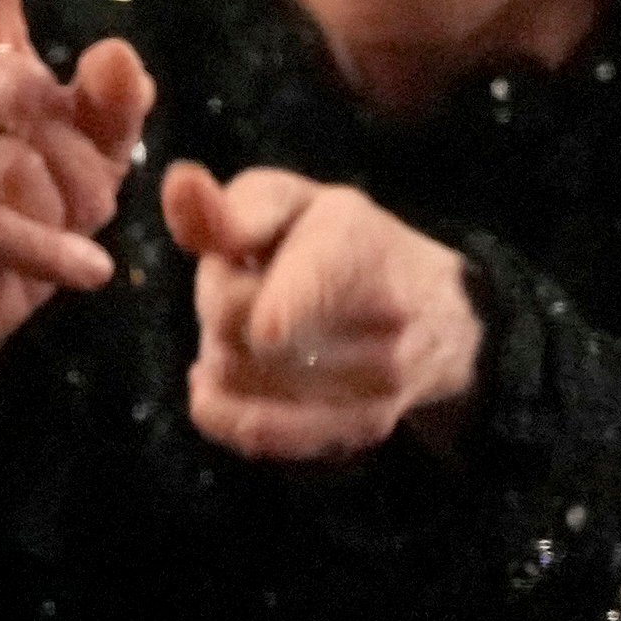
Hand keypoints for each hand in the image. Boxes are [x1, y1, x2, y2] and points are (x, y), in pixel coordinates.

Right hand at [0, 0, 156, 443]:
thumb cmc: (35, 209)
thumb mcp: (94, 155)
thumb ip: (114, 106)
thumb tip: (117, 52)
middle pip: (24, 88)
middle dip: (80, 154)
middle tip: (101, 201)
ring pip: (10, 160)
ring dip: (65, 210)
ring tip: (78, 237)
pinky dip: (46, 250)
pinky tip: (89, 271)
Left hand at [159, 161, 479, 460]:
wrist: (440, 315)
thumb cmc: (348, 246)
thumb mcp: (297, 205)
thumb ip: (235, 206)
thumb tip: (180, 184)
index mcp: (357, 248)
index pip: (318, 286)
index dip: (287, 308)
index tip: (268, 329)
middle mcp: (379, 322)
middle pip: (240, 328)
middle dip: (216, 303)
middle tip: (245, 286)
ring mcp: (375, 386)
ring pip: (240, 380)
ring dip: (220, 353)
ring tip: (249, 328)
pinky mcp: (358, 431)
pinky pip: (259, 436)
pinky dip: (219, 411)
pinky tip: (212, 385)